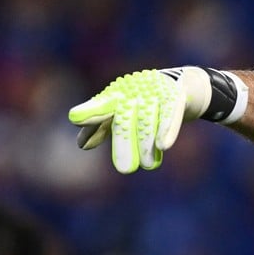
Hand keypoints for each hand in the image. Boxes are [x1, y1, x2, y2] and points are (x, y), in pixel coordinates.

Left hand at [68, 67, 213, 173]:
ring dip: (147, 143)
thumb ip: (100, 127)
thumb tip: (82, 145)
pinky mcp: (174, 94)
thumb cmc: (141, 102)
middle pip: (125, 119)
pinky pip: (170, 114)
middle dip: (125, 143)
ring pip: (147, 120)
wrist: (178, 85)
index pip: (100, 106)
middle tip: (125, 169)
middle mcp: (132, 91)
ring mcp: (153, 91)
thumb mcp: (120, 113)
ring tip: (147, 166)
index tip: (75, 117)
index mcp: (115, 96)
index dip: (89, 112)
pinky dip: (167, 130)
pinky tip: (163, 146)